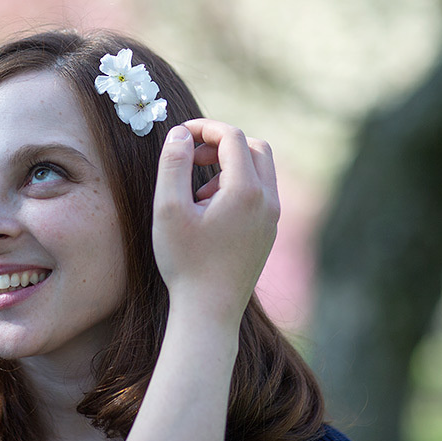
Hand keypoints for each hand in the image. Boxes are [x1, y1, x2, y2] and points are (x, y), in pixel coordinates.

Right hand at [152, 119, 279, 328]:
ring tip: (197, 193)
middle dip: (222, 144)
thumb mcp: (168, 208)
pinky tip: (209, 212)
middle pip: (255, 147)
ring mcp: (273, 218)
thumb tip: (181, 133)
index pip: (232, 137)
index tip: (180, 135)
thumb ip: (173, 164)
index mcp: (246, 190)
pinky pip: (260, 193)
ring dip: (230, 166)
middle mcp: (268, 201)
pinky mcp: (270, 233)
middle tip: (191, 158)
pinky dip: (237, 187)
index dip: (205, 128)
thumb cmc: (185, 261)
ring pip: (261, 170)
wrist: (209, 312)